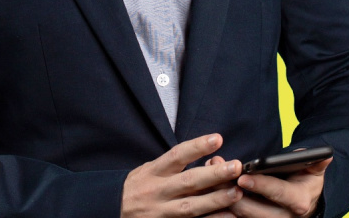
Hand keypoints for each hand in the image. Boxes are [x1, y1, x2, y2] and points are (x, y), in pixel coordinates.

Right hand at [121, 133, 243, 217]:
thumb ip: (173, 166)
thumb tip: (206, 159)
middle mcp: (157, 191)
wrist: (111, 209)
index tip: (218, 138)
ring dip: (216, 200)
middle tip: (236, 166)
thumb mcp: (148, 169)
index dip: (197, 146)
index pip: (177, 155)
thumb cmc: (136, 187)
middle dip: (214, 174)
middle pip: (188, 181)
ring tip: (237, 192)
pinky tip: (227, 217)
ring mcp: (161, 212)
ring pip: (191, 207)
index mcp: (154, 171)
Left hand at [219, 156, 331, 217]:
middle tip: (216, 171)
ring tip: (209, 174)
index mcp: (298, 202)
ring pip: (241, 215)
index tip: (243, 176)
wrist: (302, 201)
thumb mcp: (312, 170)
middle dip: (232, 190)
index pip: (277, 194)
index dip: (260, 185)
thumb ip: (316, 162)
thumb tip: (324, 154)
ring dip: (222, 196)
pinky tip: (208, 190)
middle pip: (253, 209)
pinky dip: (221, 205)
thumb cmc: (304, 180)